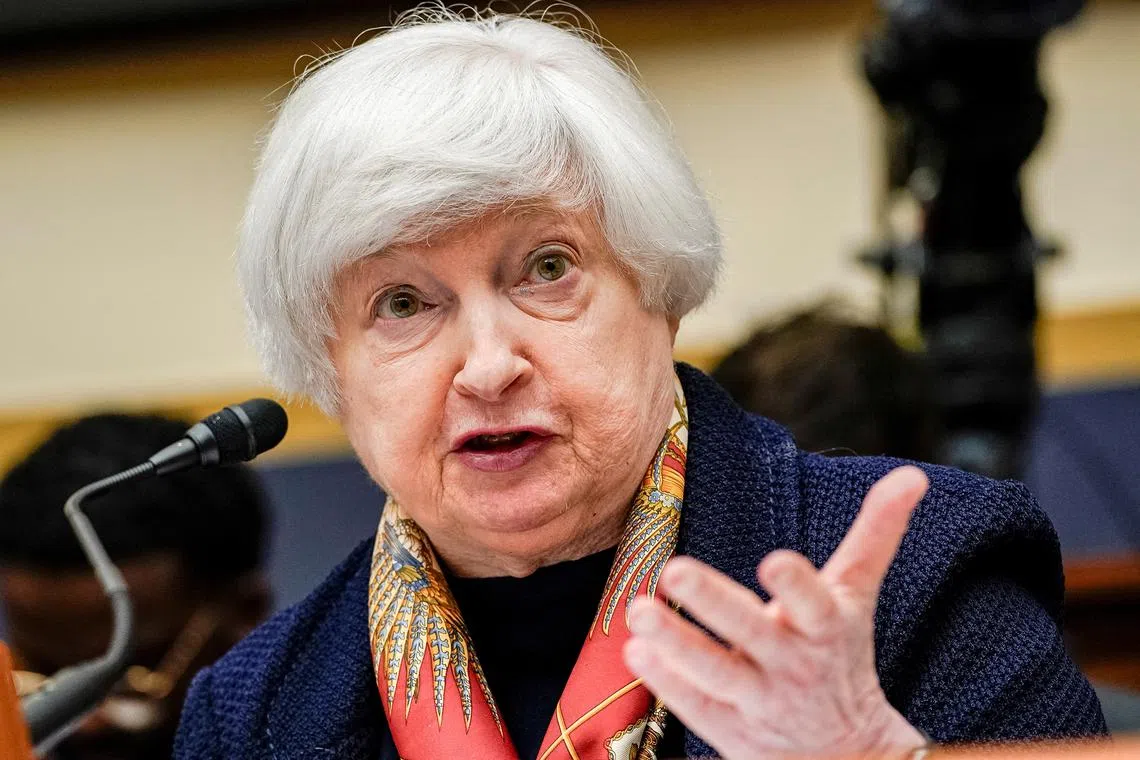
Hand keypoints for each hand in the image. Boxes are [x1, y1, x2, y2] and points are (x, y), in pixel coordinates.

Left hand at [624, 465, 930, 758]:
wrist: (848, 752)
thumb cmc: (840, 654)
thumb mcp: (857, 595)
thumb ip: (876, 535)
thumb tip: (912, 474)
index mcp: (825, 625)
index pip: (814, 603)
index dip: (796, 585)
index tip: (774, 562)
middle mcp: (793, 663)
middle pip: (753, 633)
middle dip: (715, 603)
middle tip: (674, 571)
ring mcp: (760, 700)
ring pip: (716, 673)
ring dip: (675, 643)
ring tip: (638, 612)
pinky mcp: (731, 730)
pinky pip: (696, 708)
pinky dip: (667, 683)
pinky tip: (636, 652)